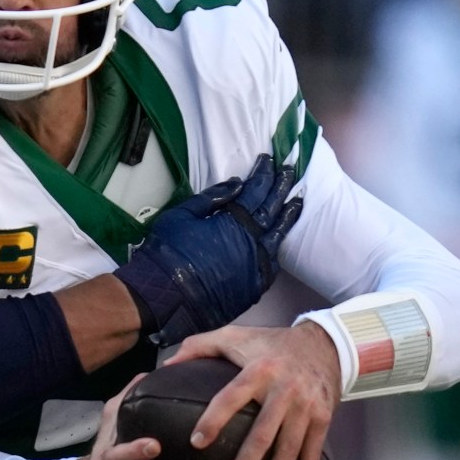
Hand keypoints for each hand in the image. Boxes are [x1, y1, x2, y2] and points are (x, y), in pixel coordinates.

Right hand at [110, 153, 303, 344]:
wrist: (164, 299)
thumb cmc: (166, 254)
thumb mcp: (180, 216)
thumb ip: (211, 198)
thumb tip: (236, 184)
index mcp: (235, 222)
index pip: (256, 191)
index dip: (263, 173)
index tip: (269, 160)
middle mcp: (252, 242)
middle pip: (273, 209)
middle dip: (282, 188)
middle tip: (290, 172)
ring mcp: (255, 266)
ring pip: (278, 236)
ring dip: (287, 217)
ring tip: (296, 202)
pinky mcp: (253, 287)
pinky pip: (272, 264)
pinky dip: (276, 249)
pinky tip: (278, 241)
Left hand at [165, 321, 341, 459]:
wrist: (324, 344)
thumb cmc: (271, 343)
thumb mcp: (236, 336)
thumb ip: (200, 346)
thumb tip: (166, 364)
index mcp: (259, 370)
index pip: (232, 396)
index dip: (214, 419)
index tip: (196, 442)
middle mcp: (285, 390)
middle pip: (263, 433)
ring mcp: (306, 407)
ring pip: (289, 450)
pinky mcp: (322, 420)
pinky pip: (312, 455)